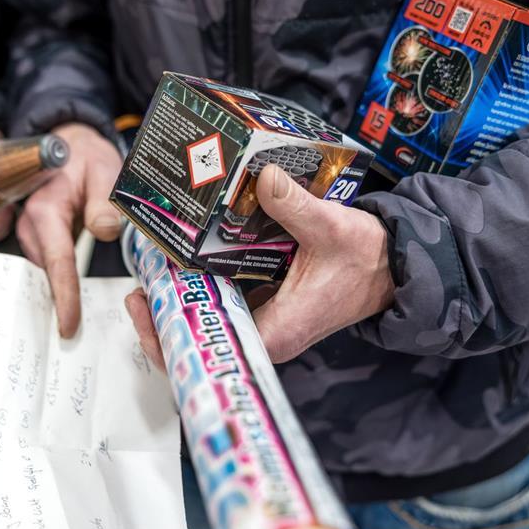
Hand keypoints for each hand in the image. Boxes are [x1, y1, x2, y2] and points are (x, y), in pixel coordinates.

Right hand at [16, 122, 122, 337]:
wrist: (67, 145)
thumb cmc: (86, 157)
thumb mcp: (104, 170)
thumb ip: (105, 201)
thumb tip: (106, 231)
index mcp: (46, 210)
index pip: (58, 261)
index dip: (64, 296)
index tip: (68, 326)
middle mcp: (31, 226)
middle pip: (48, 274)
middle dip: (61, 304)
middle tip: (76, 339)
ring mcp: (31, 235)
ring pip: (47, 273)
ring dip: (60, 294)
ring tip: (76, 324)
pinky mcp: (37, 241)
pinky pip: (49, 267)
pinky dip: (60, 282)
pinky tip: (73, 301)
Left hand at [126, 163, 394, 366]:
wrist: (390, 264)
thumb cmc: (366, 257)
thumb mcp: (333, 226)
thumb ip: (297, 205)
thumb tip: (265, 177)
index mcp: (279, 331)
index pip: (214, 351)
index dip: (172, 339)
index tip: (145, 310)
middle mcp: (266, 334)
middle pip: (202, 342)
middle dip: (164, 320)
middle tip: (138, 289)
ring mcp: (264, 321)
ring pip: (209, 323)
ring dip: (179, 303)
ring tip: (150, 275)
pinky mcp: (264, 305)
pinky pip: (223, 304)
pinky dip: (201, 288)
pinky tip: (181, 264)